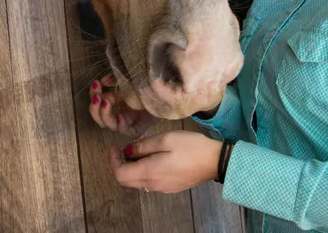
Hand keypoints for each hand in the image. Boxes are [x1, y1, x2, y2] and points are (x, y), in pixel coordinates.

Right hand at [89, 74, 158, 136]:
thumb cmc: (146, 84)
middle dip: (95, 108)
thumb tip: (102, 81)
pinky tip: (120, 117)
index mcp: (115, 103)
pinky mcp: (137, 129)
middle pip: (99, 117)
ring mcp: (127, 122)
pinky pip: (124, 130)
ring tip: (107, 103)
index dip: (94, 95)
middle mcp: (118, 113)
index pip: (98, 103)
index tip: (96, 84)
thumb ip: (115, 79)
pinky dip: (119, 125)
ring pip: (108, 125)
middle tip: (98, 97)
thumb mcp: (128, 79)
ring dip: (104, 114)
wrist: (164, 91)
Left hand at [106, 130, 222, 193]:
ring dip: (131, 168)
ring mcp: (163, 188)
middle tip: (121, 149)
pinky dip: (143, 171)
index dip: (112, 161)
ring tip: (137, 151)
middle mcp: (153, 184)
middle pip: (126, 180)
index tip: (114, 147)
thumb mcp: (166, 139)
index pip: (120, 174)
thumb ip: (144, 146)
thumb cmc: (192, 147)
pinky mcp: (171, 187)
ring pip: (137, 182)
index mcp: (150, 172)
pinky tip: (152, 158)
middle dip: (119, 165)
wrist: (215, 162)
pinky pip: (149, 182)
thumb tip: (128, 151)